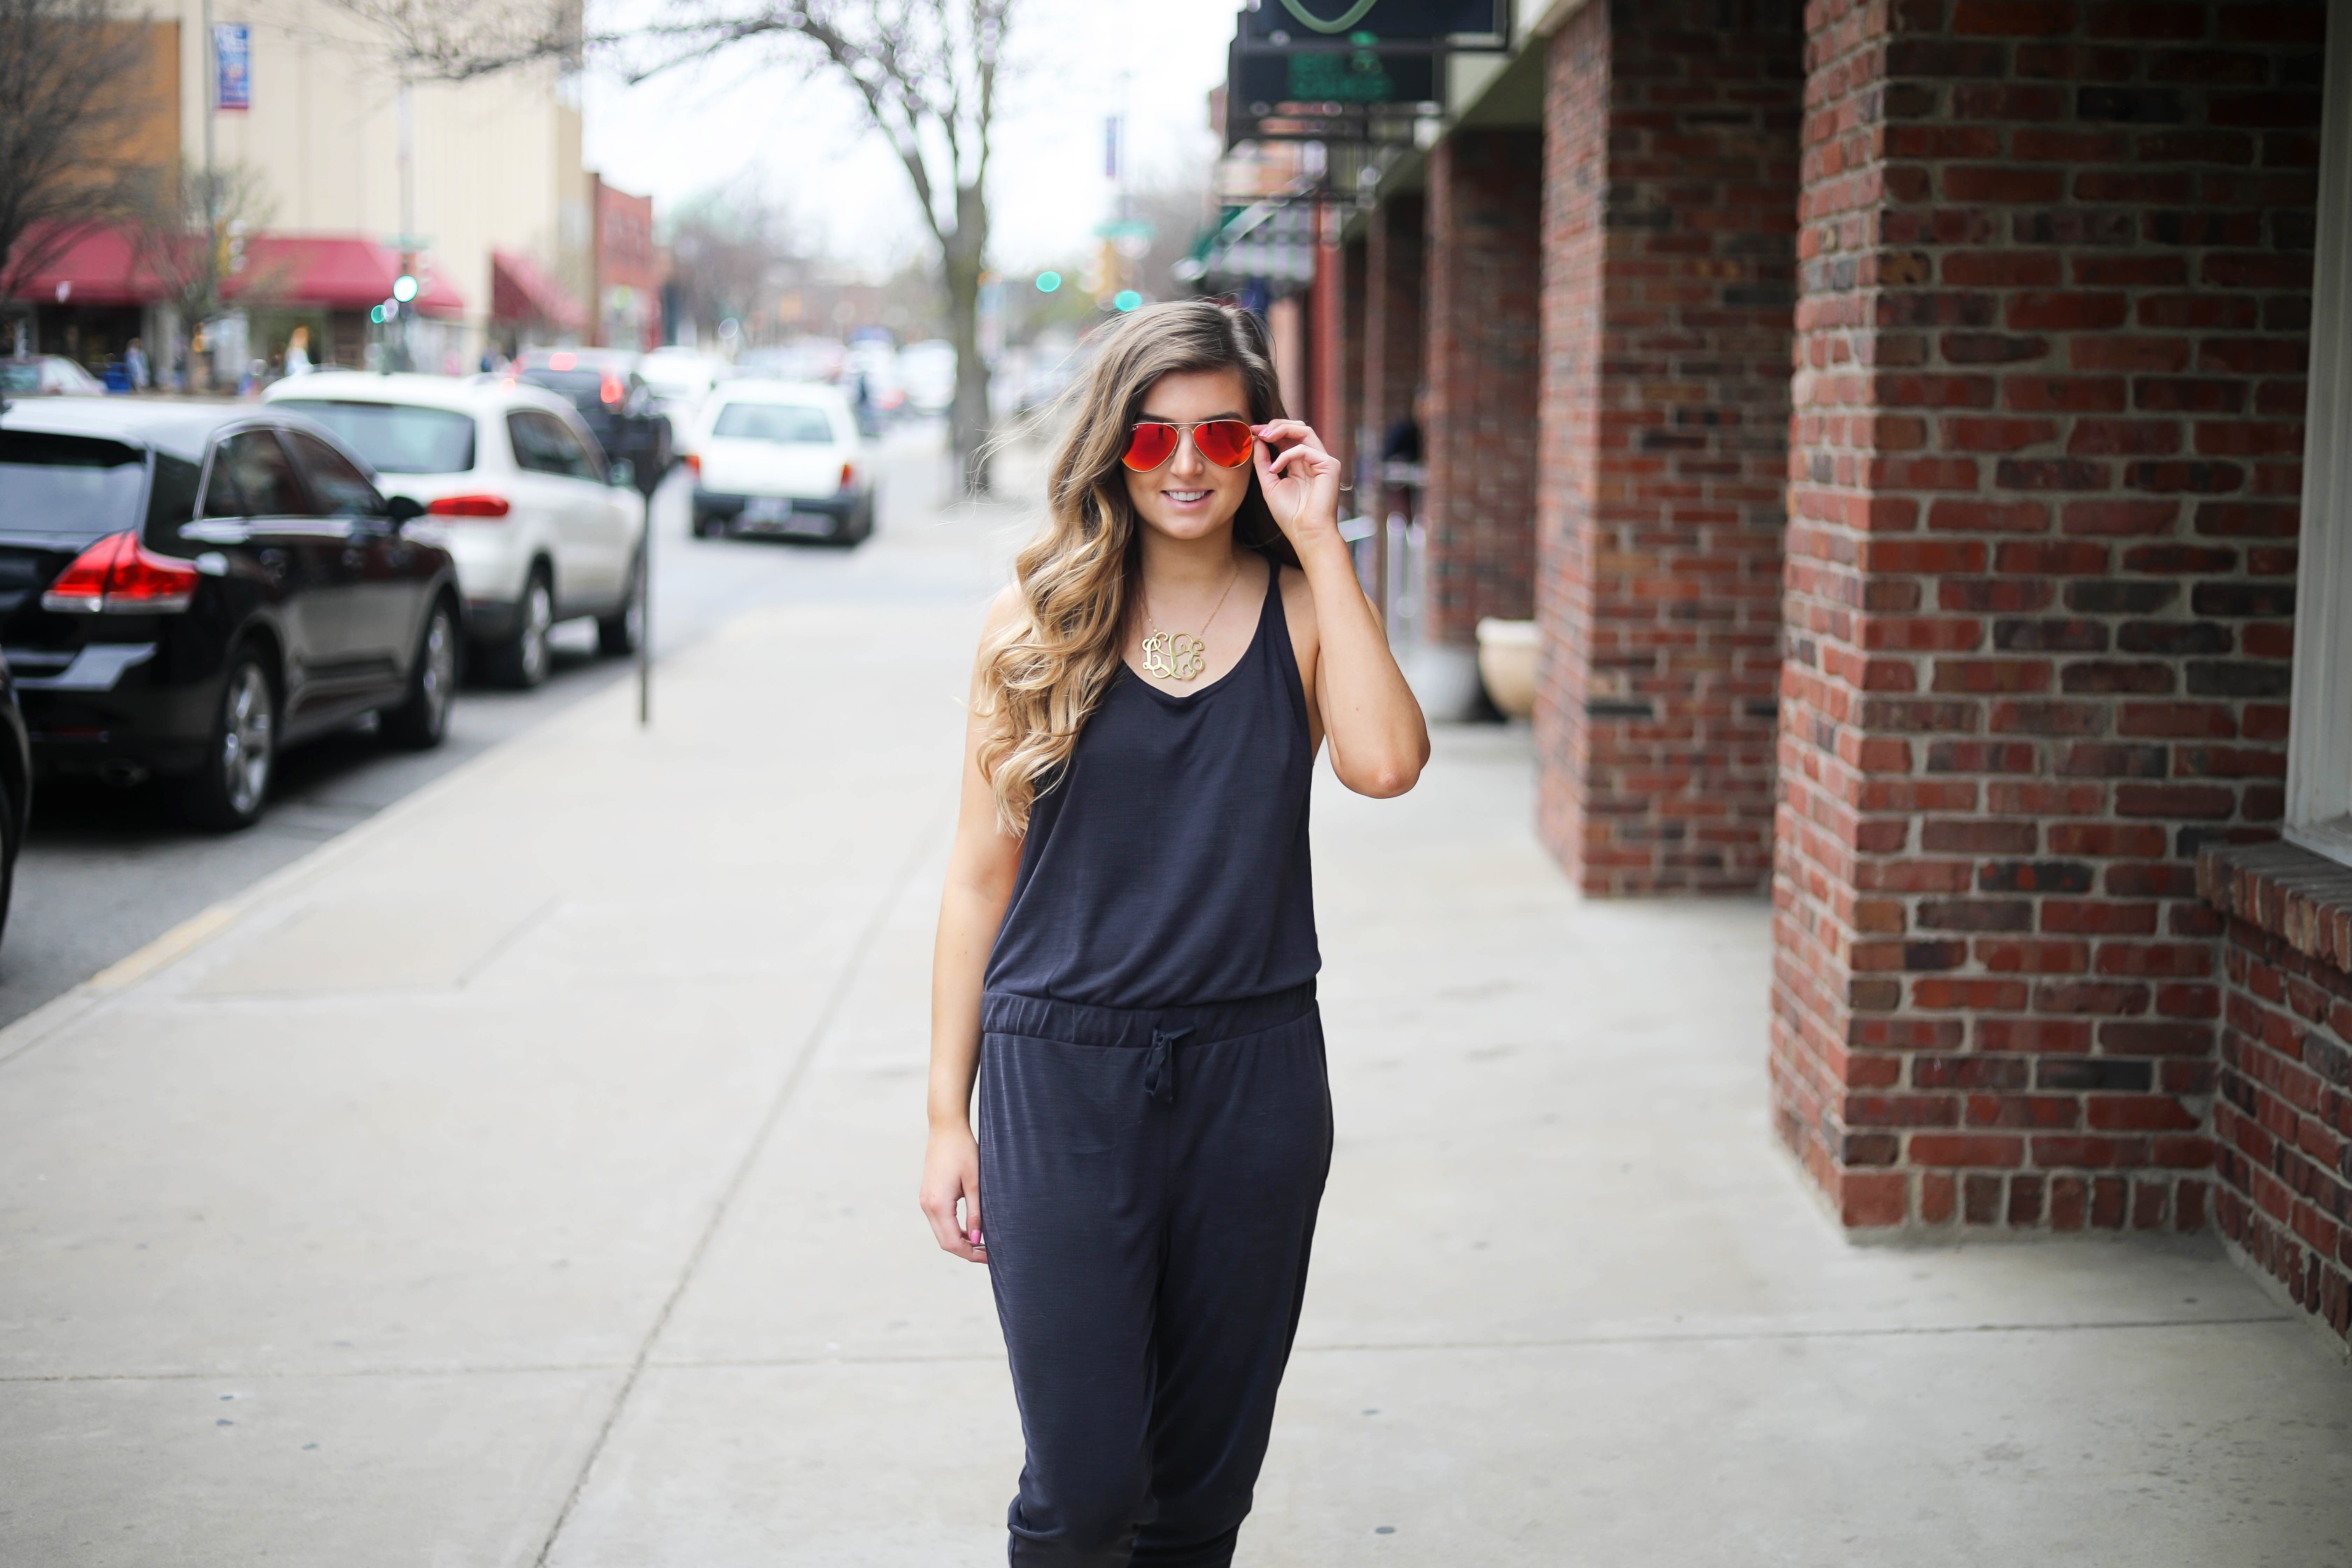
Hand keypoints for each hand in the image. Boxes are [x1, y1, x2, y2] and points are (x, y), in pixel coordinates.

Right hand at [919, 1123, 986, 1262]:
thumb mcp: (975, 1183)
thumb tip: (978, 1240)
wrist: (946, 1129)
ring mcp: (925, 1201)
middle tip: (988, 1254)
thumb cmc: (963, 1151)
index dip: (971, 1254)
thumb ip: (976, 1214)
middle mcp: (927, 1206)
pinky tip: (971, 1229)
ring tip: (983, 1243)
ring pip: (941, 1233)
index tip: (989, 1257)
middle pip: (945, 1242)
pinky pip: (939, 1221)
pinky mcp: (927, 1196)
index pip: (952, 1243)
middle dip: (966, 1251)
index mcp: (938, 1205)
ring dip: (960, 1241)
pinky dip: (953, 1230)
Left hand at [1250, 419, 1342, 550]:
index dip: (1270, 430)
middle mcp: (1313, 459)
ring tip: (1264, 437)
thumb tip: (1257, 440)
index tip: (1252, 429)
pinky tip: (1275, 469)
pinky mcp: (1330, 465)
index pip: (1287, 437)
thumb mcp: (1270, 483)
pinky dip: (1285, 456)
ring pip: (1304, 430)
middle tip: (1258, 430)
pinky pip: (1304, 449)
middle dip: (1276, 424)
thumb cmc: (1290, 514)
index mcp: (1300, 463)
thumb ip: (1263, 462)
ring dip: (1281, 429)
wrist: (1306, 533)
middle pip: (1297, 427)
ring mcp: (1323, 461)